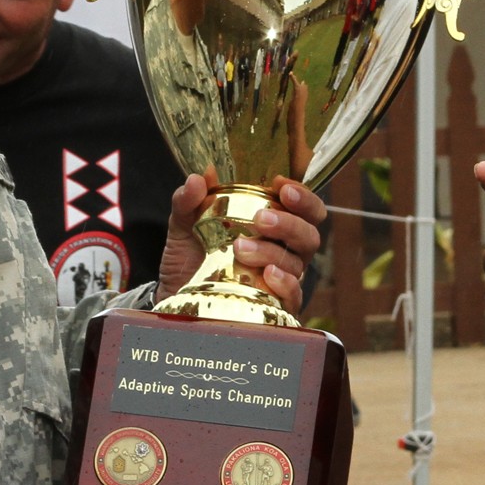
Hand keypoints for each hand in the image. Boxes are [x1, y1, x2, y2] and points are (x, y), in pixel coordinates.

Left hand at [159, 175, 327, 313]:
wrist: (174, 293)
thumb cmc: (191, 254)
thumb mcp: (185, 222)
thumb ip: (189, 199)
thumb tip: (197, 178)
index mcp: (275, 225)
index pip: (306, 209)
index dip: (303, 195)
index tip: (280, 185)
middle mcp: (285, 250)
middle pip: (309, 234)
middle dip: (289, 223)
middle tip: (260, 218)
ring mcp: (282, 279)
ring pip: (297, 262)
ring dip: (272, 251)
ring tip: (240, 247)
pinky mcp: (275, 305)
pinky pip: (294, 296)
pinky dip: (284, 283)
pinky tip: (267, 274)